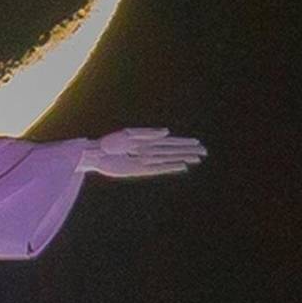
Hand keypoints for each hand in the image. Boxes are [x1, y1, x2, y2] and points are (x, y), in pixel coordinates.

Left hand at [81, 127, 205, 177]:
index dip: (183, 142)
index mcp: (146, 140)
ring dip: (183, 158)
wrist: (96, 154)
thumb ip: (148, 133)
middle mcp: (149, 151)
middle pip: (173, 151)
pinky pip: (159, 169)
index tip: (197, 142)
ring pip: (168, 159)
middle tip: (204, 152)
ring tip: (197, 159)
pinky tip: (182, 167)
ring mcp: (146, 161)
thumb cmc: (110, 142)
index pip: (169, 141)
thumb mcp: (129, 134)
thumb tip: (167, 132)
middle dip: (188, 151)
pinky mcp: (140, 170)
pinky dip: (170, 167)